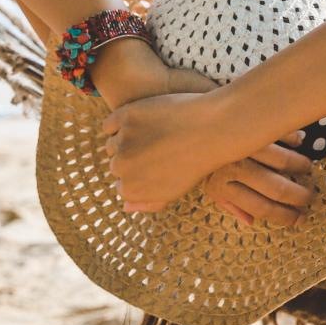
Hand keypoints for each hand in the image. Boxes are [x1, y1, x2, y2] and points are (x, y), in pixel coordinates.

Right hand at [103, 91, 237, 210]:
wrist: (215, 129)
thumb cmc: (199, 160)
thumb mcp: (176, 190)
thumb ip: (148, 202)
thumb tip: (125, 207)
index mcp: (132, 191)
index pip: (122, 185)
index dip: (141, 172)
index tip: (159, 163)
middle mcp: (121, 169)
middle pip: (116, 163)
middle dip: (133, 156)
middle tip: (161, 146)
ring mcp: (121, 142)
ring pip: (112, 143)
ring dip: (127, 139)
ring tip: (156, 134)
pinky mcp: (124, 117)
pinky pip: (110, 124)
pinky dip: (121, 122)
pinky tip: (144, 121)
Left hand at [204, 130, 315, 226]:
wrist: (185, 123)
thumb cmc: (199, 160)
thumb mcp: (208, 185)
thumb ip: (230, 205)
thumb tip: (252, 222)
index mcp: (220, 187)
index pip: (261, 207)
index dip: (284, 216)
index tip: (300, 218)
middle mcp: (233, 166)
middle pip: (276, 188)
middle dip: (299, 195)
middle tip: (310, 196)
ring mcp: (242, 143)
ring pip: (282, 160)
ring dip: (299, 166)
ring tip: (306, 169)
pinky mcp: (249, 122)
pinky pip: (280, 132)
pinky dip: (293, 138)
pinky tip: (299, 142)